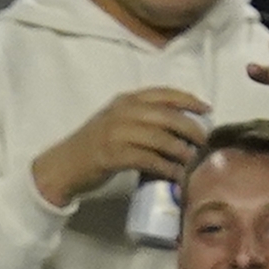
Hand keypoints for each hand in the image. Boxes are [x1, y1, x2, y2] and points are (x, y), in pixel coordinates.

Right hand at [32, 84, 205, 211]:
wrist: (62, 167)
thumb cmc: (91, 147)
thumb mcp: (115, 122)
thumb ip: (141, 119)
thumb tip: (177, 127)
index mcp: (125, 100)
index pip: (164, 94)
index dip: (188, 100)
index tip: (207, 109)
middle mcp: (122, 112)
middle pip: (166, 116)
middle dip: (190, 127)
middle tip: (203, 141)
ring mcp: (116, 133)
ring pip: (159, 137)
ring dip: (180, 150)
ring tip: (192, 160)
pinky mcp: (112, 155)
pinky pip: (147, 159)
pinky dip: (165, 167)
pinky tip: (175, 174)